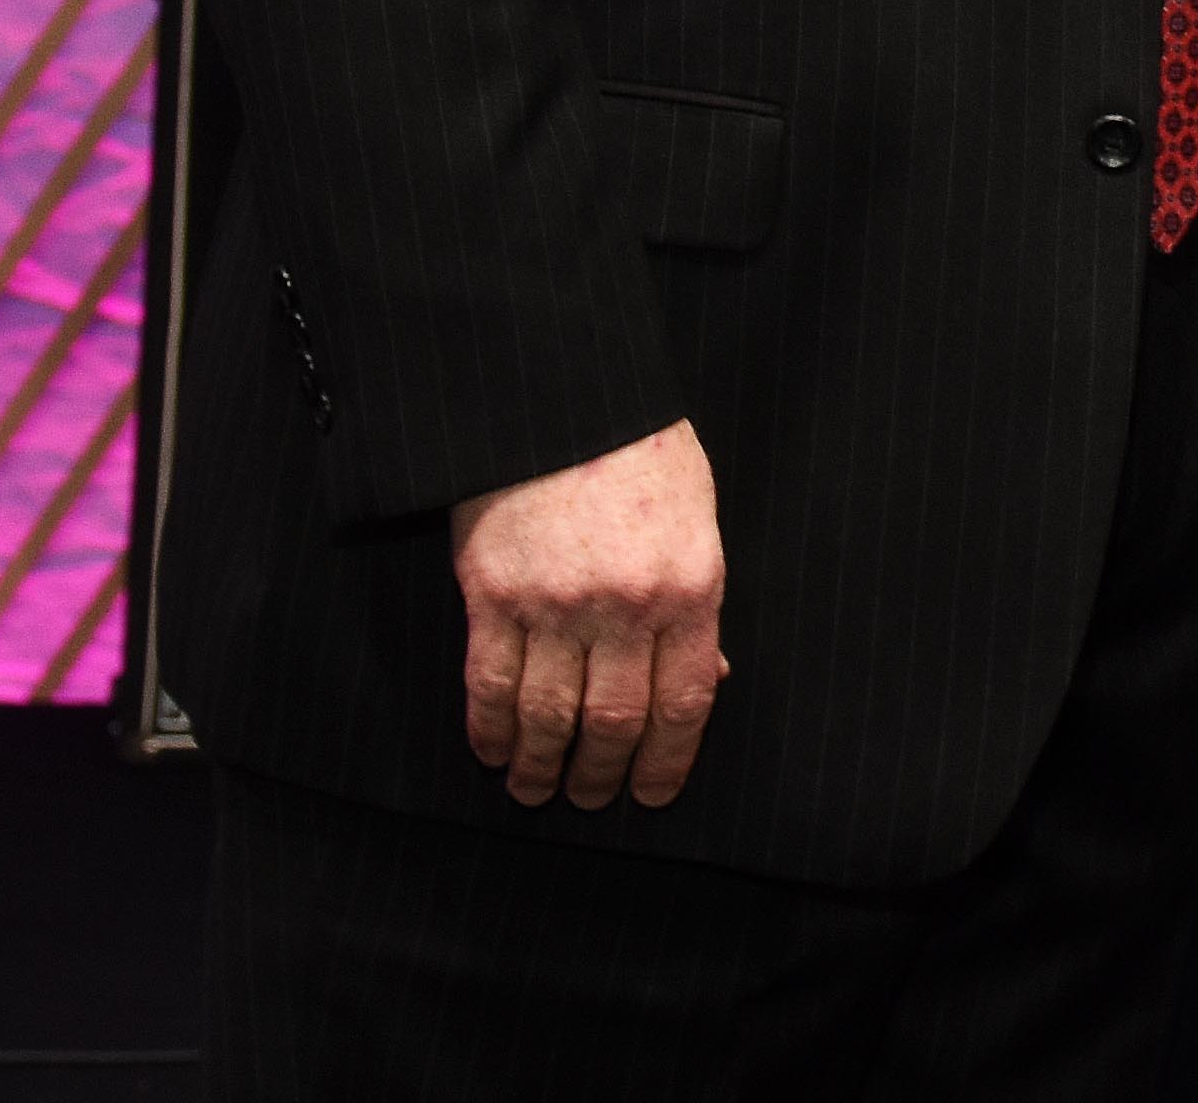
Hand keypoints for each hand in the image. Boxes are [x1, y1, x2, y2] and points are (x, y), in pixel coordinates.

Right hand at [450, 419, 728, 809]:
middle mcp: (626, 606)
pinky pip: (490, 683)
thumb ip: (697, 603)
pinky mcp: (493, 594)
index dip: (668, 760)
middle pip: (616, 721)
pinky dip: (489, 728)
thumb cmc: (641, 454)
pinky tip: (492, 751)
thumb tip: (708, 677)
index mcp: (691, 587)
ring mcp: (556, 603)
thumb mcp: (698, 519)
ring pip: (549, 715)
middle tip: (590, 798)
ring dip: (541, 765)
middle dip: (603, 774)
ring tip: (535, 791)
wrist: (564, 399)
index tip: (652, 794)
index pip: (685, 701)